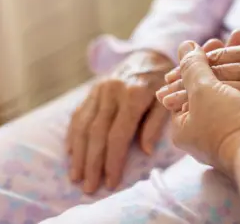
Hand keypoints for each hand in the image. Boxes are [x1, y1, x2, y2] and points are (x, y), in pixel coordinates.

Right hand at [66, 50, 173, 193]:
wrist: (150, 52)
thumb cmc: (164, 80)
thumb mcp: (167, 99)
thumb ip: (156, 123)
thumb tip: (145, 150)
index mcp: (133, 95)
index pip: (118, 134)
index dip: (113, 160)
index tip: (111, 182)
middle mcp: (112, 92)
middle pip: (97, 133)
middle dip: (92, 163)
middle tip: (89, 187)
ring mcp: (99, 90)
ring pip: (83, 126)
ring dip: (79, 154)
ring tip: (77, 176)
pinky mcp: (92, 90)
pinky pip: (79, 114)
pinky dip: (73, 135)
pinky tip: (71, 153)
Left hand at [157, 41, 239, 176]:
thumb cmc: (228, 123)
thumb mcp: (204, 90)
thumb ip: (192, 66)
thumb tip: (184, 45)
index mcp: (184, 126)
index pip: (186, 86)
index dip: (199, 60)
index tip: (214, 40)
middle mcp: (203, 132)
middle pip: (209, 86)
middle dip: (221, 59)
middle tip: (235, 37)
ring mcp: (227, 133)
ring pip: (229, 90)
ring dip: (238, 65)